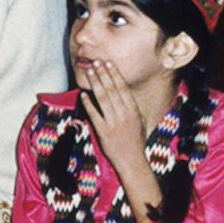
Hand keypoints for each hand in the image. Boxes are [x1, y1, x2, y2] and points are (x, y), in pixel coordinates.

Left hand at [81, 59, 157, 179]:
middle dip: (103, 74)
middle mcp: (123, 114)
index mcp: (134, 110)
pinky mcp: (103, 131)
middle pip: (111, 90)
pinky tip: (83, 95)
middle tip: (96, 62)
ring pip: (102, 99)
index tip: (108, 64)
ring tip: (90, 72)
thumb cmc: (136, 140)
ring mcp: (113, 122)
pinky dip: (88, 104)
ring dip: (95, 84)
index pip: (122, 88)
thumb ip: (133, 108)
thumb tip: (126, 95)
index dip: (114, 75)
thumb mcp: (140, 121)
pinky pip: (94, 114)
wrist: (131, 160)